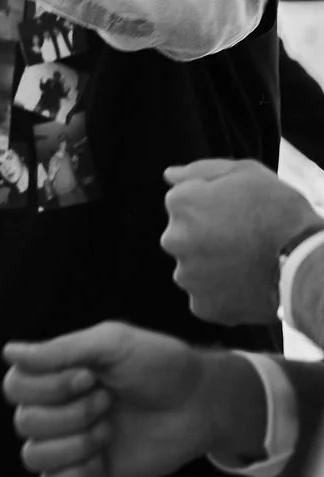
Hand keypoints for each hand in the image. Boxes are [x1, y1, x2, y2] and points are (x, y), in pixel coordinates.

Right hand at [2, 322, 263, 476]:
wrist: (203, 402)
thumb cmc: (160, 364)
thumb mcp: (111, 344)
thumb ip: (59, 350)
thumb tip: (7, 352)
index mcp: (55, 374)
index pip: (15, 386)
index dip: (48, 386)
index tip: (89, 377)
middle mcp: (57, 408)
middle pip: (23, 422)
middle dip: (69, 414)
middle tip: (107, 401)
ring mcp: (72, 442)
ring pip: (33, 455)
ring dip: (71, 444)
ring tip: (106, 431)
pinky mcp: (91, 471)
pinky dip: (70, 476)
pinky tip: (99, 459)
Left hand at [162, 158, 318, 324]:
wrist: (308, 263)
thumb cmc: (282, 213)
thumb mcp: (247, 173)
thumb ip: (202, 171)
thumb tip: (169, 175)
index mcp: (180, 203)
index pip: (184, 202)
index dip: (214, 205)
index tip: (238, 212)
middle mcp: (174, 239)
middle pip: (185, 236)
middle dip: (207, 237)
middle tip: (244, 240)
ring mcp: (187, 275)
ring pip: (194, 268)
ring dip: (213, 267)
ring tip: (249, 264)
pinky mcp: (203, 306)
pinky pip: (206, 298)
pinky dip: (222, 294)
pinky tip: (247, 285)